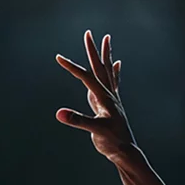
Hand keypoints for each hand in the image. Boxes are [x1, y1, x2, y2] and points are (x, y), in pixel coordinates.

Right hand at [56, 31, 134, 160]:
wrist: (126, 151)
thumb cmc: (112, 141)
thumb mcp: (94, 130)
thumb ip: (78, 120)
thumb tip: (59, 113)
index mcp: (104, 97)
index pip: (86, 77)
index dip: (71, 67)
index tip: (58, 57)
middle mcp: (109, 93)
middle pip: (99, 66)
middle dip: (93, 50)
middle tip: (89, 33)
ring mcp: (110, 97)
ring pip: (107, 70)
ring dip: (105, 54)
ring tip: (107, 39)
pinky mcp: (110, 103)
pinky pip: (113, 81)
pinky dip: (114, 70)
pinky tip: (117, 63)